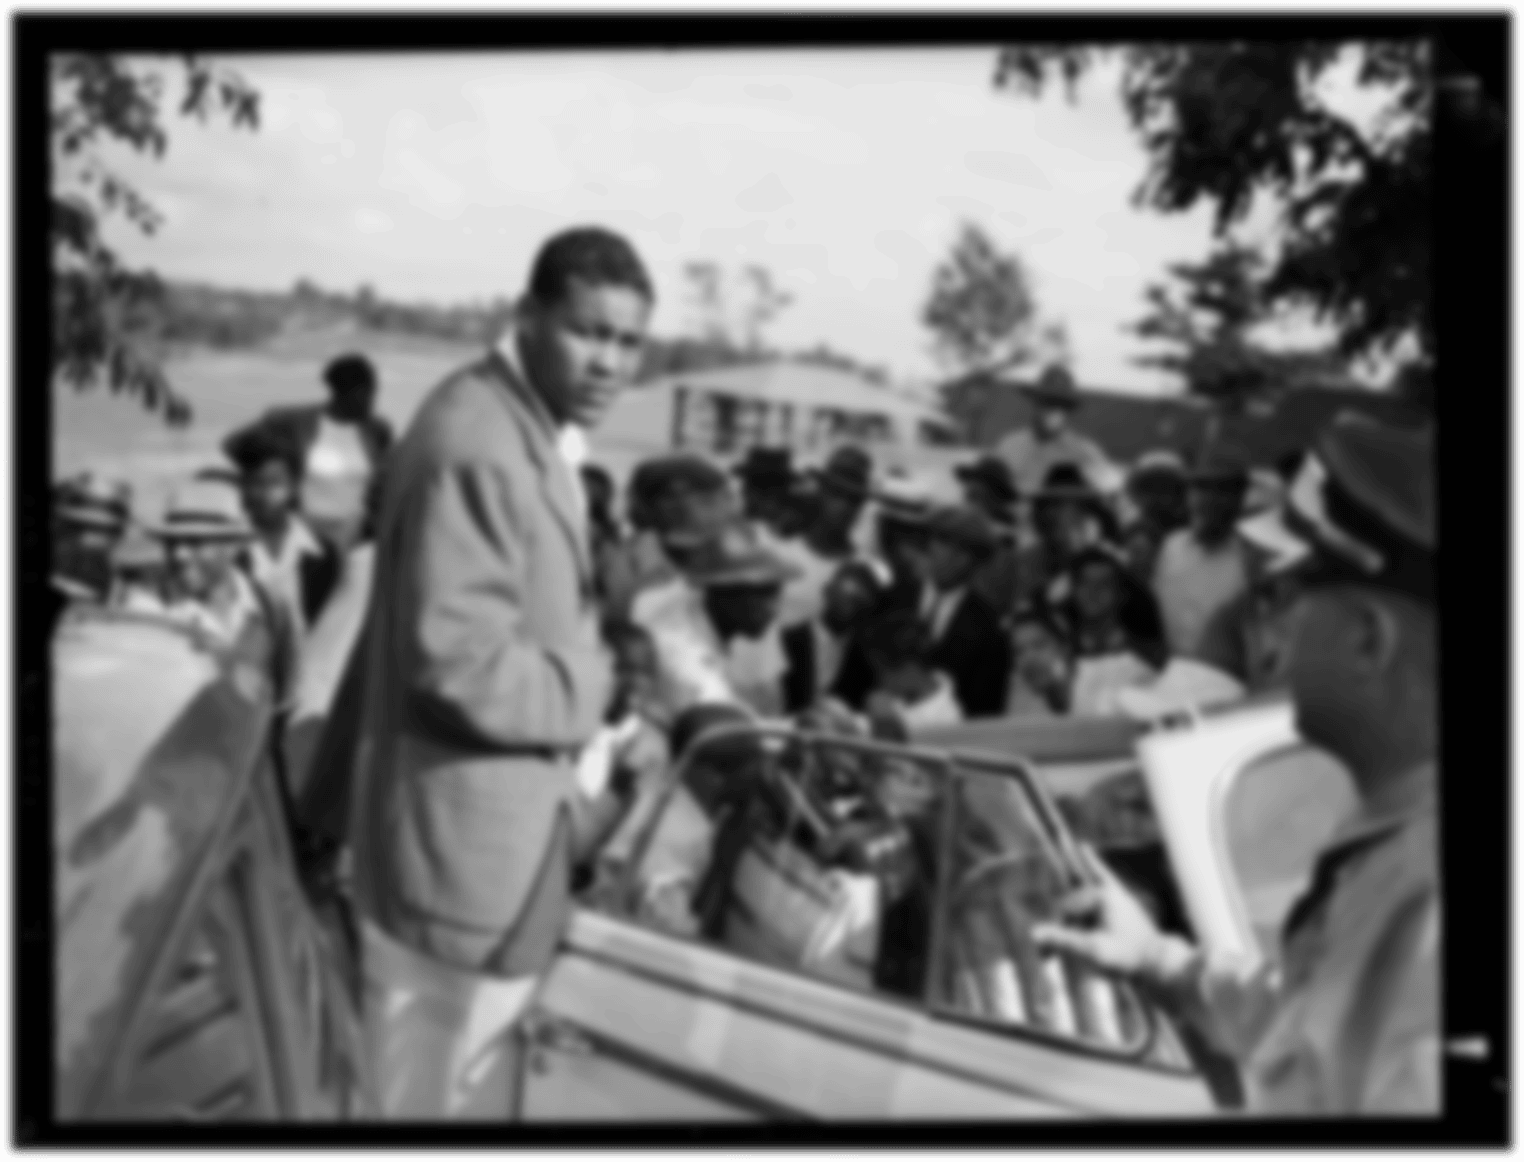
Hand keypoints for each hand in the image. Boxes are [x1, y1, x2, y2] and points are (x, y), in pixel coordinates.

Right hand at [1030, 844, 1196, 987]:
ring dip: (1070, 911)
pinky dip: (1091, 861)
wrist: (1158, 964)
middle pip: (1071, 906)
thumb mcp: (1093, 951)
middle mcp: (1107, 889)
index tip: (1050, 957)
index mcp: (1101, 896)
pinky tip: (1083, 845)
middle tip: (1053, 957)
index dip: (1059, 932)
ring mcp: (1113, 893)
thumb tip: (1032, 933)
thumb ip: (1062, 939)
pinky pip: (1101, 874)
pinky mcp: (1119, 898)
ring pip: (1079, 898)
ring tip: (1070, 926)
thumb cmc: (1127, 958)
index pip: (1065, 910)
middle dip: (1064, 928)